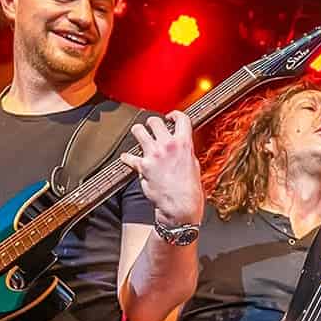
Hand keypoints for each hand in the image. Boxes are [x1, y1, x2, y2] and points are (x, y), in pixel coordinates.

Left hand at [124, 111, 202, 229]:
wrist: (180, 206)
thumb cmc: (189, 189)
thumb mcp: (193, 165)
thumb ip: (184, 151)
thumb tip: (179, 146)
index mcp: (184, 144)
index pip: (181, 118)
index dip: (174, 115)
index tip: (170, 117)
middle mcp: (168, 145)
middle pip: (155, 121)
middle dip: (152, 122)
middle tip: (151, 127)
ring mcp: (154, 154)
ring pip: (138, 131)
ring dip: (137, 132)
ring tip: (138, 135)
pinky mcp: (142, 166)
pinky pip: (129, 157)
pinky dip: (127, 158)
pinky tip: (128, 159)